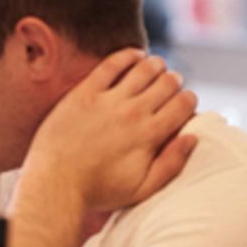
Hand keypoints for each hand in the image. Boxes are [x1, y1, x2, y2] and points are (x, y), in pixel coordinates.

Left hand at [23, 50, 197, 216]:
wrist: (55, 182)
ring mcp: (108, 100)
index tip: (184, 103)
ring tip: (157, 69)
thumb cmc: (99, 190)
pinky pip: (112, 64)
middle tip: (171, 85)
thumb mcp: (142, 189)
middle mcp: (133, 112)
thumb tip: (192, 137)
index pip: (184, 104)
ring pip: (144, 68)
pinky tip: (135, 56)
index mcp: (150, 135)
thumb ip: (172, 164)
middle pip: (167, 82)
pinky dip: (129, 55)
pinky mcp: (85, 92)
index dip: (189, 100)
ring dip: (156, 65)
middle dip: (175, 81)